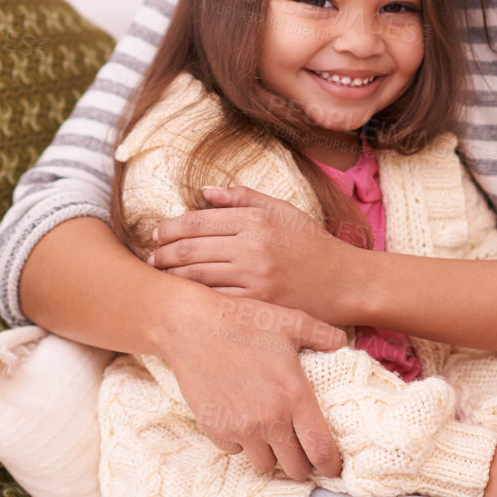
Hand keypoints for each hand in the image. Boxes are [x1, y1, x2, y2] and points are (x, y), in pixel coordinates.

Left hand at [149, 184, 362, 327]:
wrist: (346, 283)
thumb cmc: (313, 244)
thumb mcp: (283, 210)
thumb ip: (244, 198)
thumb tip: (205, 191)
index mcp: (256, 220)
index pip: (198, 220)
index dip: (170, 227)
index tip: (157, 233)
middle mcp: (253, 246)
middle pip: (190, 248)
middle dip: (163, 253)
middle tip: (151, 257)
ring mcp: (255, 278)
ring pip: (196, 276)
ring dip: (171, 276)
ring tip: (161, 276)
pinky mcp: (258, 305)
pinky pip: (215, 300)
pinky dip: (194, 298)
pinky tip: (184, 298)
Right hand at [160, 285, 349, 480]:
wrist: (191, 326)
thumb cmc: (243, 320)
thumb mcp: (291, 321)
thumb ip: (324, 335)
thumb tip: (344, 345)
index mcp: (294, 396)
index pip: (320, 449)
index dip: (331, 464)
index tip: (332, 467)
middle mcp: (269, 419)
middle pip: (295, 468)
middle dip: (302, 463)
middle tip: (300, 449)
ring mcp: (240, 428)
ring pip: (264, 464)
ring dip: (270, 453)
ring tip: (269, 432)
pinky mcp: (215, 429)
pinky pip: (235, 450)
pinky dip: (241, 441)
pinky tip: (241, 418)